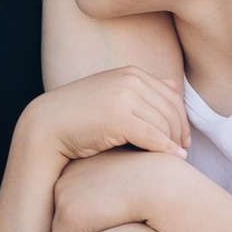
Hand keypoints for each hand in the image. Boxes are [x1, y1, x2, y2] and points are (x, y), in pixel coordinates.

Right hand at [35, 67, 188, 162]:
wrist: (47, 126)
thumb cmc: (80, 115)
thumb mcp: (113, 95)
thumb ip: (142, 90)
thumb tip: (173, 85)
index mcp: (130, 73)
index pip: (171, 95)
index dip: (182, 118)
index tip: (183, 138)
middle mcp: (129, 80)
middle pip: (171, 110)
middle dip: (180, 132)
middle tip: (183, 150)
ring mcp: (124, 97)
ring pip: (164, 124)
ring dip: (174, 143)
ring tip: (177, 157)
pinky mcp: (119, 118)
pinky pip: (154, 136)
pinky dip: (167, 150)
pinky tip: (174, 159)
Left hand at [51, 146, 173, 231]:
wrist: (163, 189)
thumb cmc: (159, 185)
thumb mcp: (133, 175)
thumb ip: (120, 183)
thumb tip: (121, 197)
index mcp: (82, 163)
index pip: (74, 194)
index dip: (88, 213)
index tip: (104, 226)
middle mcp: (67, 177)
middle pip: (64, 212)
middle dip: (77, 229)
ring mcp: (64, 198)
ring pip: (60, 231)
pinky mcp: (68, 219)